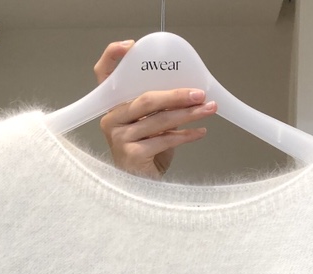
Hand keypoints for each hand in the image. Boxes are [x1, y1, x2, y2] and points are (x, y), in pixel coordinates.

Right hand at [94, 40, 216, 177]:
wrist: (140, 189)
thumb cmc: (145, 155)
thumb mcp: (148, 126)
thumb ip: (156, 108)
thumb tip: (186, 91)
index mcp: (111, 107)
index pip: (104, 76)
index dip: (113, 57)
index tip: (131, 46)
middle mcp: (111, 120)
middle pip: (146, 99)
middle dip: (177, 95)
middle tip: (199, 93)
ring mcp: (119, 138)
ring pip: (159, 120)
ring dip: (188, 114)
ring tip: (208, 110)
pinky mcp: (131, 154)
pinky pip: (164, 140)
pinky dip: (186, 136)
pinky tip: (200, 132)